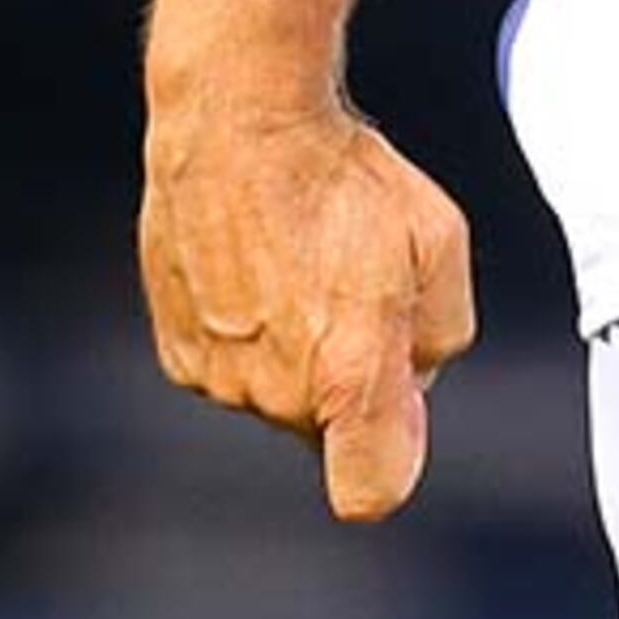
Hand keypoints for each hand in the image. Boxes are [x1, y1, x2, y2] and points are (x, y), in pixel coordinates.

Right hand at [140, 97, 476, 521]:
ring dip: (301, 350)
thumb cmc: (343, 178)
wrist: (240, 129)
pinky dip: (253, 332)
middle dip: (355, 374)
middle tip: (362, 291)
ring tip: (307, 265)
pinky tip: (264, 266)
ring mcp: (217, 378)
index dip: (391, 456)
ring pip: (280, 392)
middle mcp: (273, 392)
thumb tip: (419, 379)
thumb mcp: (439, 242)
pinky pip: (234, 365)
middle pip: (330, 423)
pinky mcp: (177, 353)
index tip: (398, 415)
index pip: (370, 489)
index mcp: (346, 374)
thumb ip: (441, 333)